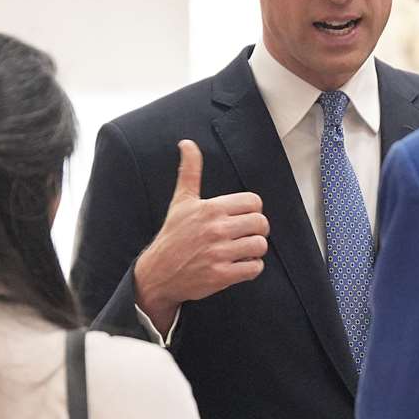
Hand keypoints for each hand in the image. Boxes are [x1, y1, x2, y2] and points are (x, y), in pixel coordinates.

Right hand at [134, 141, 268, 332]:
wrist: (158, 273)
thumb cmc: (173, 235)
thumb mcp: (181, 201)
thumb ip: (190, 171)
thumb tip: (187, 143)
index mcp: (211, 208)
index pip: (254, 202)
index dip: (253, 210)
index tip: (243, 217)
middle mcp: (216, 229)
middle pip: (261, 223)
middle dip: (257, 229)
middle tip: (245, 234)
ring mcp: (219, 253)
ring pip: (260, 245)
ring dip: (255, 249)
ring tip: (242, 250)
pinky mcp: (222, 275)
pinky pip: (255, 268)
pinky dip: (252, 267)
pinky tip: (239, 265)